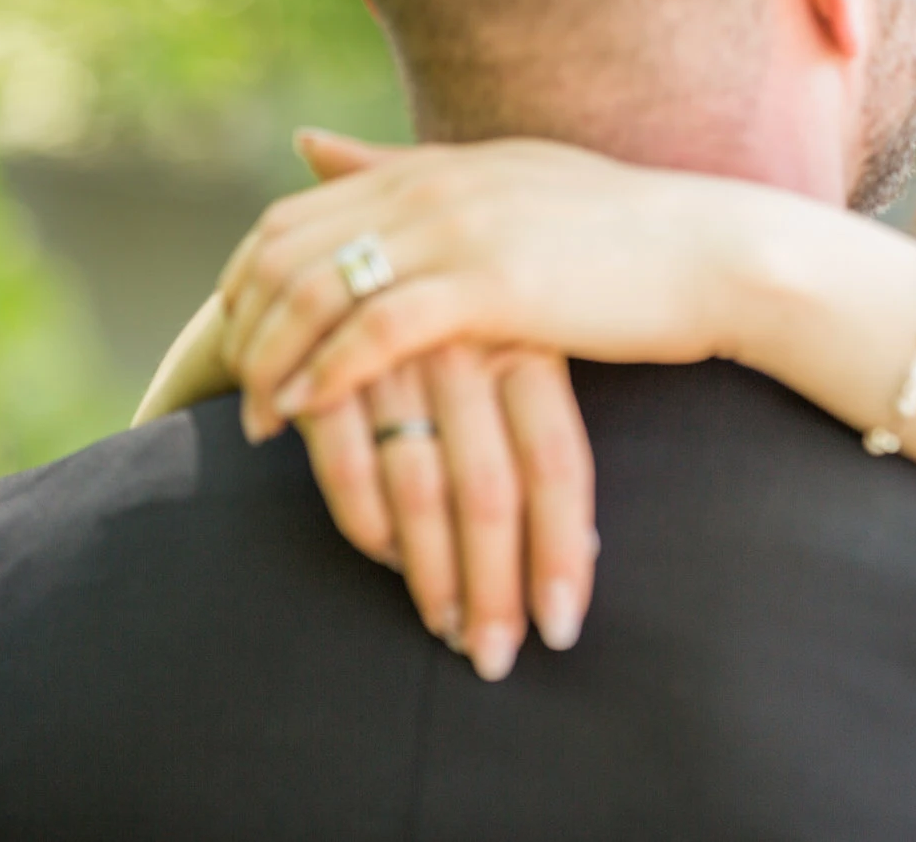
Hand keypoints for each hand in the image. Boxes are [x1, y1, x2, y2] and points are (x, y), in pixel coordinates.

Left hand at [218, 130, 792, 440]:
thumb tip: (309, 142)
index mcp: (431, 170)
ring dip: (273, 359)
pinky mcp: (492, 286)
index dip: (247, 282)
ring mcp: (459, 232)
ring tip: (258, 419)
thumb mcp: (502, 182)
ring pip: (316, 290)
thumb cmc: (623, 233)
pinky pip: (375, 329)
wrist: (715, 252)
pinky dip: (328, 372)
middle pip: (284, 250)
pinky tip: (309, 414)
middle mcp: (430, 190)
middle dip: (242, 325)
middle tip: (231, 390)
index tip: (239, 340)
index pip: (292, 216)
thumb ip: (401, 169)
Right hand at [297, 343, 596, 680]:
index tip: (560, 628)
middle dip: (494, 586)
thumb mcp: (523, 353)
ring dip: (432, 574)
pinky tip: (388, 562)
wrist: (353, 258)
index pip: (555, 463)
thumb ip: (544, 441)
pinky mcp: (325, 368)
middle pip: (490, 490)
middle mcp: (465, 347)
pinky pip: (345, 466)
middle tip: (497, 657)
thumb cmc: (462, 329)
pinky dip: (367, 525)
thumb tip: (590, 553)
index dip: (560, 550)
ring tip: (449, 629)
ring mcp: (393, 356)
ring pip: (419, 488)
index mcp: (528, 342)